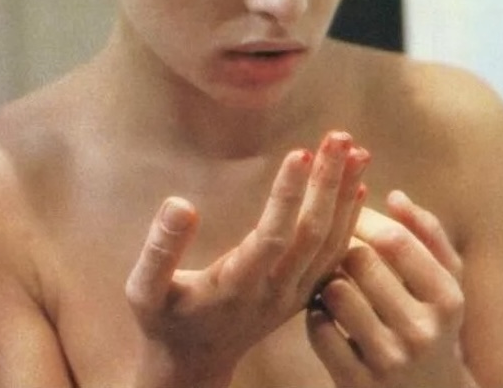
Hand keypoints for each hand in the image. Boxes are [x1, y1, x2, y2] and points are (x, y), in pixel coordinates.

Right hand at [125, 132, 369, 387]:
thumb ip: (159, 250)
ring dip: (345, 195)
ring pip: (330, 243)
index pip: (272, 237)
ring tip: (358, 151)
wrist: (191, 364)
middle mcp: (274, 293)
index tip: (300, 152)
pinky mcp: (303, 294)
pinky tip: (358, 189)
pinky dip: (350, 221)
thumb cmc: (164, 321)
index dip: (287, 196)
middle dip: (328, 183)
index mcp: (236, 287)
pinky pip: (334, 257)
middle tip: (340, 137)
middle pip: (311, 234)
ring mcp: (293, 295)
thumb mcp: (144, 292)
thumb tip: (180, 204)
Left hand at [307, 192, 477, 387]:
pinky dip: (315, 315)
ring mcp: (389, 361)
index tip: (349, 216)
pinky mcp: (357, 384)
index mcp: (447, 298)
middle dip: (342, 248)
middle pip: (360, 260)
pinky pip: (318, 328)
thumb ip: (427, 233)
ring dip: (326, 280)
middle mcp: (422, 331)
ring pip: (335, 292)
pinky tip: (326, 314)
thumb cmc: (430, 321)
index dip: (364, 219)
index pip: (395, 238)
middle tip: (335, 248)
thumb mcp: (444, 281)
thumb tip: (396, 195)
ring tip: (332, 279)